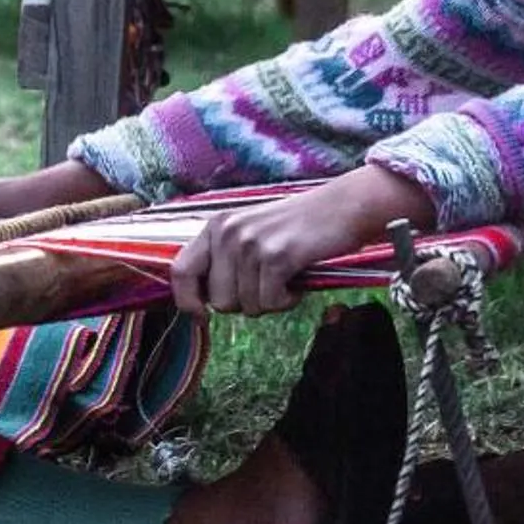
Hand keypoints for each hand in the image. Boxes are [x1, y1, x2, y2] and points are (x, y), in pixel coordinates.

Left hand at [170, 167, 436, 316]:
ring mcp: (251, 243)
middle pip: (219, 301)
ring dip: (270, 302)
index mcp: (216, 226)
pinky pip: (271, 302)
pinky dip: (287, 301)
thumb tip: (206, 303)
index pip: (180, 271)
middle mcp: (228, 232)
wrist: (343, 207)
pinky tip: (298, 282)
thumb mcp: (251, 234)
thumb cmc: (299, 228)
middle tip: (269, 285)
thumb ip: (225, 260)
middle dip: (246, 304)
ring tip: (286, 278)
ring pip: (247, 306)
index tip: (203, 316)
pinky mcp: (277, 255)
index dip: (187, 301)